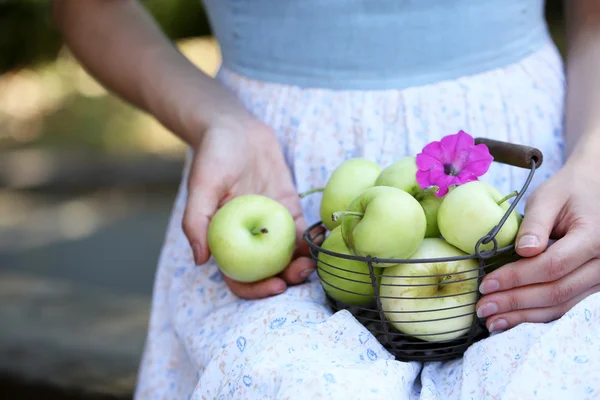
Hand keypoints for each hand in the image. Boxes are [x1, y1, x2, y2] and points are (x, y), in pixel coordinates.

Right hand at [181, 117, 321, 298]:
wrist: (236, 130)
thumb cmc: (213, 156)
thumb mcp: (201, 186)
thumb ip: (196, 221)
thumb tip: (200, 260)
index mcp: (225, 241)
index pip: (239, 277)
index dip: (256, 289)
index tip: (277, 287)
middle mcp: (249, 239)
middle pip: (269, 272)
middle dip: (288, 279)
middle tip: (304, 274)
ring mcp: (271, 226)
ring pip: (289, 256)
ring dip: (304, 263)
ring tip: (317, 261)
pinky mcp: (289, 211)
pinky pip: (302, 232)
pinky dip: (313, 240)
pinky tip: (325, 239)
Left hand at [476, 157, 599, 331]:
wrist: (595, 190)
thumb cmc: (568, 191)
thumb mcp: (548, 197)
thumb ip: (535, 224)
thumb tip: (523, 251)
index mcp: (593, 237)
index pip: (552, 265)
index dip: (517, 277)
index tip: (486, 283)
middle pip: (557, 291)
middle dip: (516, 302)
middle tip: (482, 308)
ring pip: (563, 305)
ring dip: (525, 316)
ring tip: (492, 321)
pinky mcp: (592, 286)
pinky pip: (566, 305)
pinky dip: (538, 314)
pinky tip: (512, 320)